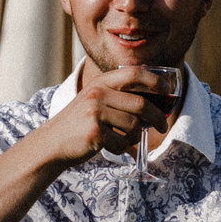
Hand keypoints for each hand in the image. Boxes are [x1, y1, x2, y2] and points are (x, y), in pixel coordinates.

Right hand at [42, 67, 178, 163]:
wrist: (52, 143)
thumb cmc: (81, 123)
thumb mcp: (96, 99)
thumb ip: (119, 92)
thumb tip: (157, 88)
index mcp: (101, 83)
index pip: (135, 74)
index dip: (155, 81)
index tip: (168, 90)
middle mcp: (98, 94)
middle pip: (141, 104)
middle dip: (157, 118)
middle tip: (162, 126)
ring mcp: (95, 113)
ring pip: (134, 126)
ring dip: (135, 136)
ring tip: (123, 138)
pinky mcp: (95, 132)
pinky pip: (122, 142)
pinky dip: (121, 148)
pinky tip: (110, 146)